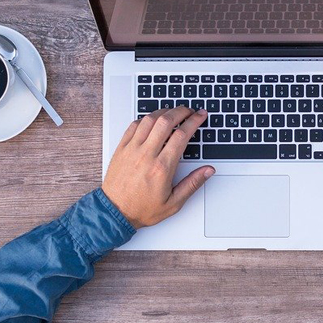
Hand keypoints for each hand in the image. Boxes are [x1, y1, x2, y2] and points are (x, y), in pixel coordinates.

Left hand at [102, 107, 214, 228]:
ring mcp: (132, 149)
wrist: (114, 212)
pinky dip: (146, 118)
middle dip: (181, 111)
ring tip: (173, 112)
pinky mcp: (122, 148)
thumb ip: (193, 184)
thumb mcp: (173, 203)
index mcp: (162, 167)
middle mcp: (146, 155)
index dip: (194, 121)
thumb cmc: (141, 209)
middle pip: (166, 121)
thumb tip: (208, 171)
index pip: (182, 135)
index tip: (200, 115)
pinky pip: (134, 125)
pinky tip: (152, 120)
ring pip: (149, 120)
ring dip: (164, 111)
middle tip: (189, 110)